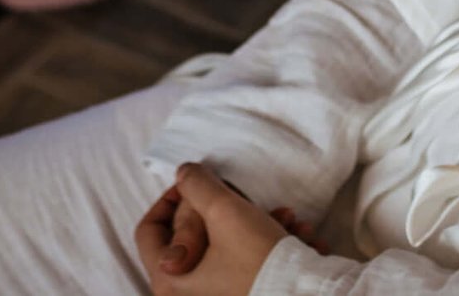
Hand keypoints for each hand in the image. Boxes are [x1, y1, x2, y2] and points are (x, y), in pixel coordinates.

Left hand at [136, 162, 312, 294]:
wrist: (309, 295)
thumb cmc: (258, 259)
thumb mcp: (225, 211)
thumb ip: (197, 184)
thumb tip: (185, 174)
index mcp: (169, 281)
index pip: (148, 229)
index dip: (171, 197)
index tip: (198, 182)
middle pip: (192, 235)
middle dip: (227, 209)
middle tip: (249, 198)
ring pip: (226, 247)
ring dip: (256, 225)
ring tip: (287, 218)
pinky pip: (246, 265)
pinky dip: (268, 246)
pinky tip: (300, 237)